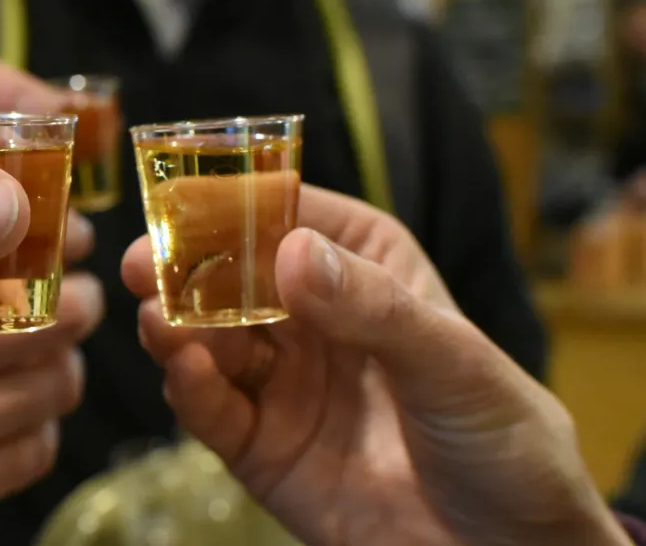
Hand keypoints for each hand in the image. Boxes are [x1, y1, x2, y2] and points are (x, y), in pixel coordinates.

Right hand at [0, 259, 103, 545]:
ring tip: (31, 369)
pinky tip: (5, 425)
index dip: (57, 242)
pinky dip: (34, 431)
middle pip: (61, 312)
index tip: (66, 242)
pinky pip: (40, 447)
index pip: (12, 246)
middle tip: (67, 305)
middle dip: (74, 305)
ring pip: (60, 381)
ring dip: (55, 371)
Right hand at [122, 185, 630, 545]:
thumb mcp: (453, 360)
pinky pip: (213, 411)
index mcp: (364, 266)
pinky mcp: (259, 446)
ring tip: (156, 319)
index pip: (289, 216)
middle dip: (184, 268)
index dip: (234, 204)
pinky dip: (191, 390)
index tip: (183, 201)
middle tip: (142, 262)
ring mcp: (281, 381)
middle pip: (232, 277)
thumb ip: (374, 308)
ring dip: (177, 327)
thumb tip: (293, 252)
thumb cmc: (503, 436)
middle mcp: (312, 317)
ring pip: (211, 340)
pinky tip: (186, 373)